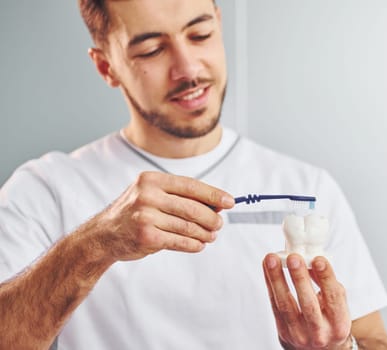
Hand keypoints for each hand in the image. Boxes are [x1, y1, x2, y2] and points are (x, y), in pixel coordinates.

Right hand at [91, 171, 234, 260]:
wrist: (103, 235)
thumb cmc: (134, 213)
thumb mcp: (153, 196)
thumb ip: (181, 197)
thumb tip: (218, 204)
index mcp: (151, 180)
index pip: (191, 185)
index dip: (214, 194)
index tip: (230, 201)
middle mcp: (147, 195)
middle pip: (192, 208)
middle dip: (211, 218)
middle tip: (219, 224)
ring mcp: (145, 216)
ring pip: (188, 226)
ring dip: (204, 233)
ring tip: (211, 236)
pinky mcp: (146, 237)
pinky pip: (179, 241)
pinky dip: (193, 244)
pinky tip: (199, 245)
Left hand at [263, 253, 351, 349]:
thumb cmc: (329, 320)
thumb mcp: (336, 304)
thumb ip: (327, 284)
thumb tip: (312, 259)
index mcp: (339, 324)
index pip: (333, 299)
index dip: (326, 278)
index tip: (318, 259)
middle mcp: (320, 333)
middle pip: (308, 304)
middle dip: (299, 278)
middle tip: (293, 257)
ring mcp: (299, 334)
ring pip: (286, 305)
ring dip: (277, 279)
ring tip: (272, 258)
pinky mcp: (283, 332)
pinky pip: (274, 306)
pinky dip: (270, 284)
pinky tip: (268, 268)